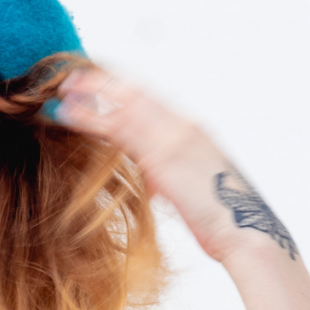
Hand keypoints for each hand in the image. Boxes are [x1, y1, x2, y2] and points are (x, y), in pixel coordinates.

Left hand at [49, 68, 253, 261]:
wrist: (246, 233)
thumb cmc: (221, 218)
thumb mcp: (191, 188)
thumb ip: (168, 176)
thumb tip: (152, 180)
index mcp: (193, 130)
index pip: (151, 99)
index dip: (123, 87)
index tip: (99, 79)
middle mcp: (184, 126)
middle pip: (135, 93)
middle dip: (104, 81)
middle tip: (72, 75)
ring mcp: (174, 137)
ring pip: (123, 106)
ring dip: (91, 93)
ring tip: (62, 87)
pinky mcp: (161, 156)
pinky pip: (118, 129)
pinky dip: (89, 118)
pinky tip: (67, 114)